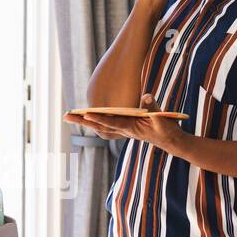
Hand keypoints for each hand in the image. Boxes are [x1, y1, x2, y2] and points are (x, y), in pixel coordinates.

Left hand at [63, 94, 190, 156]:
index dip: (99, 118)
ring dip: (84, 122)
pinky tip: (84, 118)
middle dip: (82, 121)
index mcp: (132, 128)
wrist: (170, 141)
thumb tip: (146, 95)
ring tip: (68, 116)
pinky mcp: (123, 129)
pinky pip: (104, 126)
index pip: (112, 122)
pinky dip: (93, 122)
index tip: (86, 113)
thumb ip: (153, 106)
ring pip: (99, 127)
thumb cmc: (167, 128)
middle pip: (99, 126)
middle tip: (66, 116)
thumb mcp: (163, 117)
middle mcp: (123, 130)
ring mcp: (122, 131)